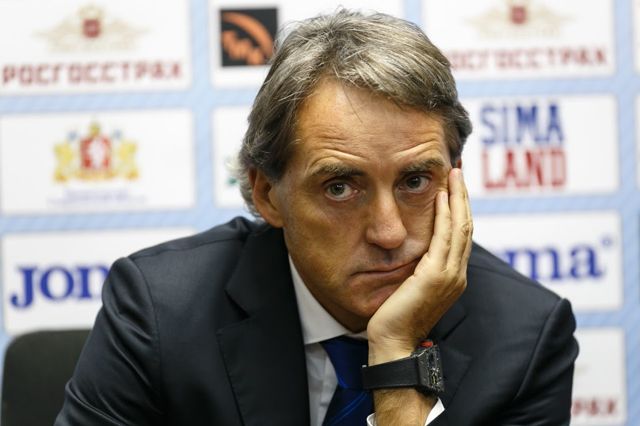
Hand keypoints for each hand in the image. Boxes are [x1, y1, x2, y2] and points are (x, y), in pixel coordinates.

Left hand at [367, 168, 472, 362]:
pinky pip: (444, 238)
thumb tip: (415, 250)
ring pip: (460, 227)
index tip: (455, 185)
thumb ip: (419, 267)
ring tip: (454, 174)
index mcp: (453, 276)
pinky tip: (441, 196)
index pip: (461, 235)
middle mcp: (457, 274)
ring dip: (458, 198)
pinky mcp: (436, 275)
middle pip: (466, 226)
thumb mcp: (411, 286)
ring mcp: (450, 275)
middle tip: (458, 170)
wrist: (392, 341)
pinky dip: (445, 214)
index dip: (460, 208)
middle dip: (463, 196)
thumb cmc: (396, 316)